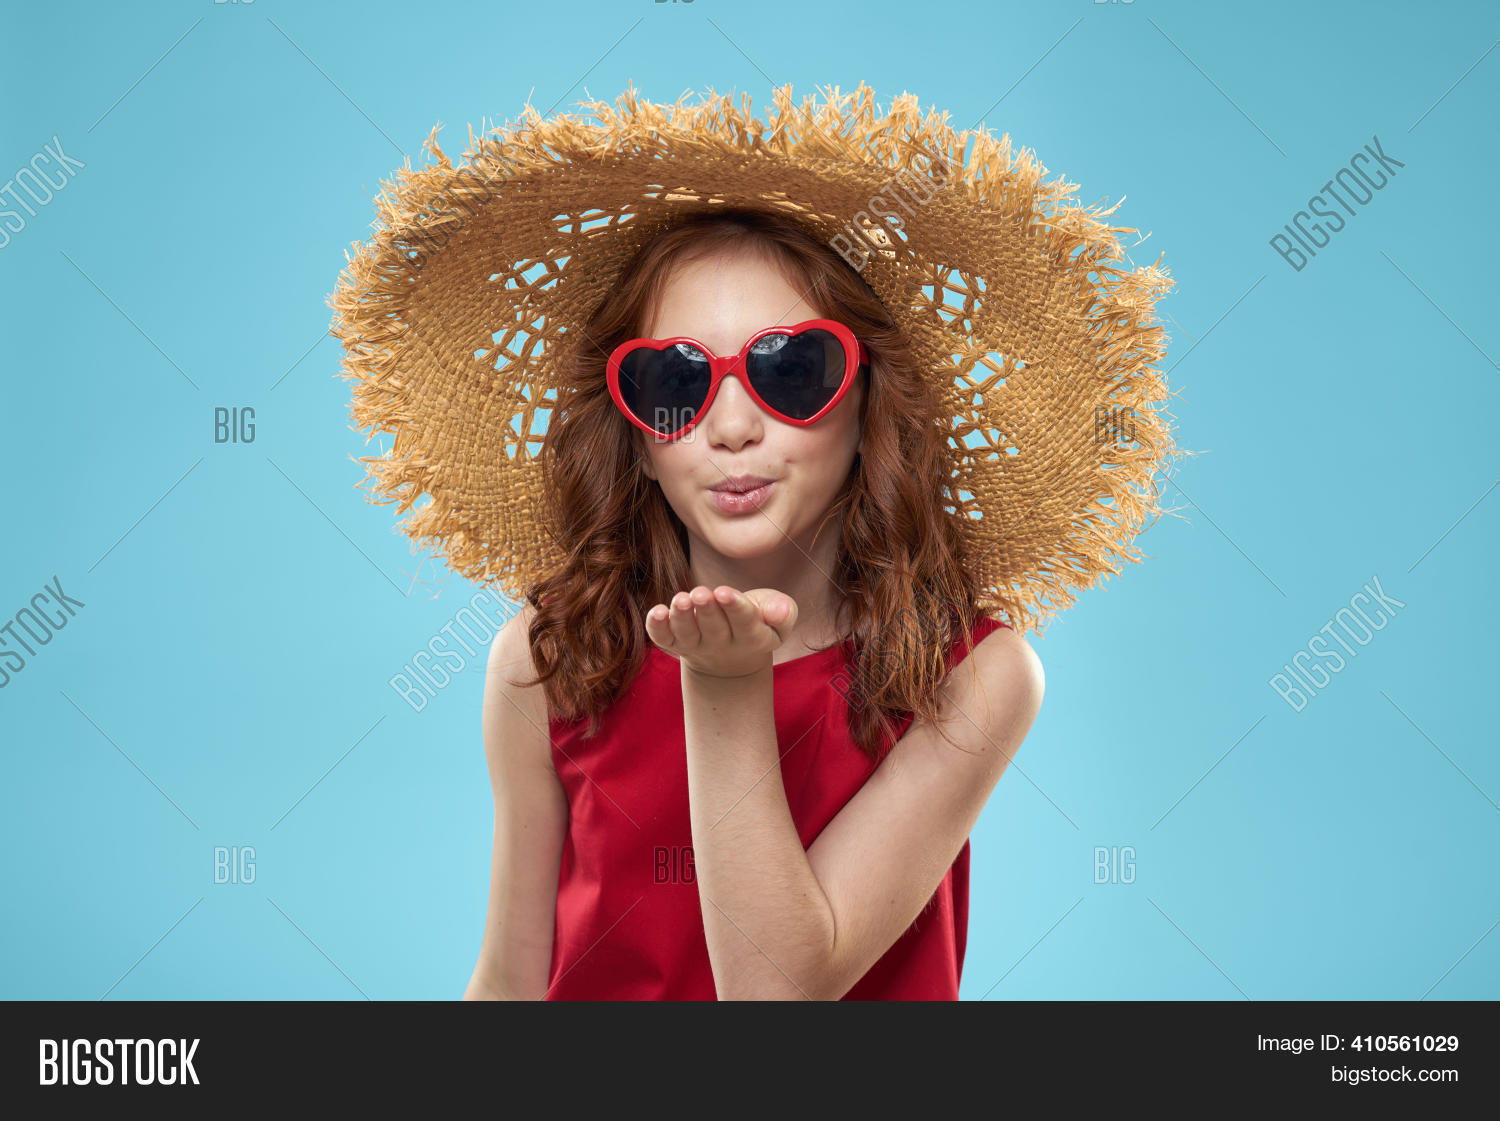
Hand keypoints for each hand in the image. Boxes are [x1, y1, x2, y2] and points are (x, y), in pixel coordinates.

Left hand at [645, 585, 797, 678]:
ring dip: (681, 617)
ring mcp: (697, 645)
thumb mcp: (779, 619)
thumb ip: (783, 612)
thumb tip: (780, 612)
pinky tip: (656, 611)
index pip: (744, 622)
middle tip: (701, 593)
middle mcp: (722, 644)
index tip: (725, 593)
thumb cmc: (760, 623)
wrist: (733, 657)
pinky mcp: (676, 644)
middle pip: (713, 628)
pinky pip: (663, 639)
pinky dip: (657, 628)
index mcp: (752, 636)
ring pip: (687, 634)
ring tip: (681, 599)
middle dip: (707, 610)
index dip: (735, 607)